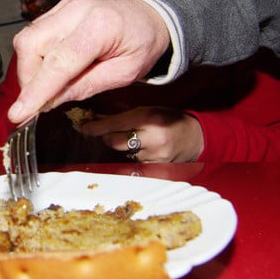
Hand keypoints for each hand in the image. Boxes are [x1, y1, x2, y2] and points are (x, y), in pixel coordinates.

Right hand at [7, 0, 169, 124]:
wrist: (149, 14)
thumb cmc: (142, 43)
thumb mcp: (124, 73)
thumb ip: (86, 86)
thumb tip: (50, 102)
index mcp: (100, 27)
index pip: (58, 62)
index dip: (36, 91)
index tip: (18, 114)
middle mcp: (76, 11)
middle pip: (32, 45)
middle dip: (28, 80)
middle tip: (39, 102)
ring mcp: (64, 7)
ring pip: (26, 39)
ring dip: (29, 69)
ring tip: (46, 87)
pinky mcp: (57, 10)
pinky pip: (33, 34)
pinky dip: (34, 57)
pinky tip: (49, 71)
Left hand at [79, 106, 203, 162]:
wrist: (196, 139)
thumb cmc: (170, 120)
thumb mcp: (148, 110)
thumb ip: (123, 115)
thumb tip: (97, 118)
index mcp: (149, 119)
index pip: (114, 124)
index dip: (95, 127)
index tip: (83, 127)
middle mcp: (151, 139)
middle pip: (113, 142)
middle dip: (106, 136)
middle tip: (107, 131)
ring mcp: (153, 156)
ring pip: (122, 152)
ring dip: (120, 145)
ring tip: (131, 137)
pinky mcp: (155, 168)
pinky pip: (132, 161)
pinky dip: (130, 154)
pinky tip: (139, 147)